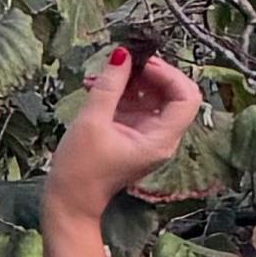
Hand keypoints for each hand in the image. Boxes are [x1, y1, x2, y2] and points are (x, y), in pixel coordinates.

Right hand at [44, 39, 203, 223]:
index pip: (186, 97)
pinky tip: (98, 88)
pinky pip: (136, 105)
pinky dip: (121, 93)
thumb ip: (109, 85)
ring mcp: (148, 135)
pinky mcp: (133, 134)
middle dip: (148, 74)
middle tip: (122, 63)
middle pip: (172, 93)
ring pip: (152, 96)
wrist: (69, 202)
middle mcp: (161, 138)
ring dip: (130, 81)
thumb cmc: (80, 171)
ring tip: (102, 76)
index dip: (168, 74)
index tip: (142, 63)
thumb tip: (122, 54)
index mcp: (160, 140)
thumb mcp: (92, 122)